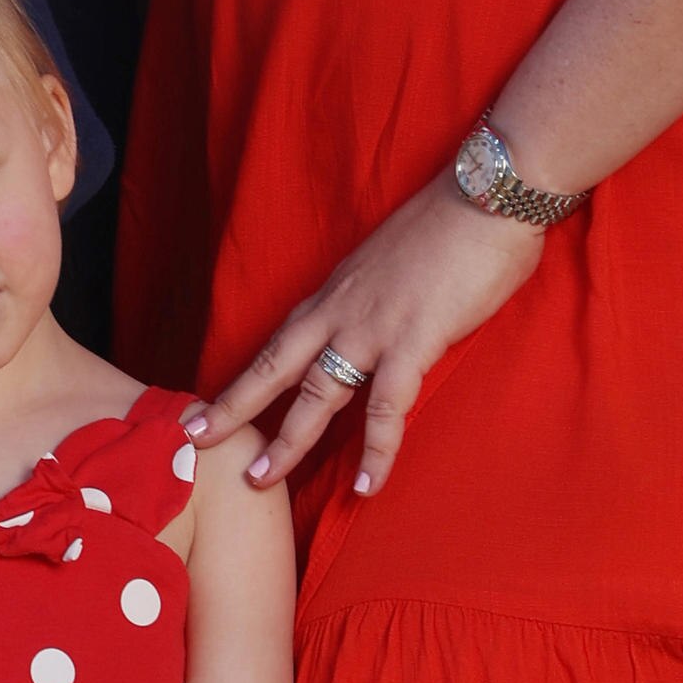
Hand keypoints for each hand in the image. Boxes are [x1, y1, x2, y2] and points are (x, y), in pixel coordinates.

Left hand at [199, 171, 550, 498]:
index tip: (209, 405)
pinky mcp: (413, 342)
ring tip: (259, 478)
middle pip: (275, 367)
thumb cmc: (452, 227)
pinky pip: (387, 409)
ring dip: (287, 440)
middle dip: (233, 407)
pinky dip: (376, 452)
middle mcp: (340, 312)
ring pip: (316, 394)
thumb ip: (376, 300)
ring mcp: (372, 329)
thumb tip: (379, 324)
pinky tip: (365, 487)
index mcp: (335, 294)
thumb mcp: (392, 264)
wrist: (487, 196)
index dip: (244, 377)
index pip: (279, 343)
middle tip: (195, 441)